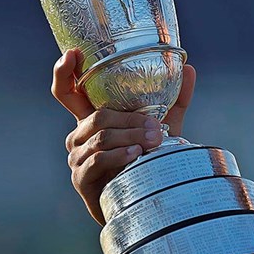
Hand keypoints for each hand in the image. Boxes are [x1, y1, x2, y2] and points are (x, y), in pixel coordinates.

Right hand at [52, 48, 196, 224]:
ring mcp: (77, 158)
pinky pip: (97, 161)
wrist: (146, 199)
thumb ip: (175, 99)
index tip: (73, 54)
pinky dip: (119, 155)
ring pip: (100, 137)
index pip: (69, 92)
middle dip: (129, 119)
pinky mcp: (81, 179)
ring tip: (153, 142)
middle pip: (96, 116)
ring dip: (130, 137)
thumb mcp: (164, 127)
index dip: (65, 73)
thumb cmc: (149, 160)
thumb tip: (188, 68)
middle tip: (157, 126)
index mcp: (92, 119)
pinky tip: (135, 155)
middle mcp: (79, 135)